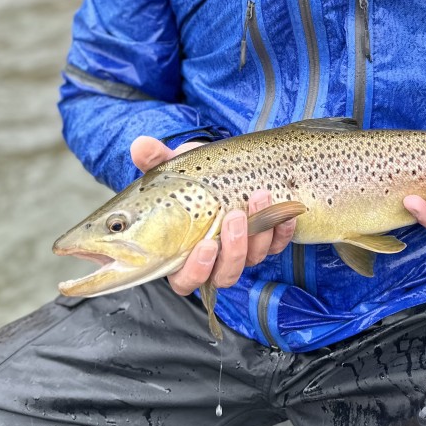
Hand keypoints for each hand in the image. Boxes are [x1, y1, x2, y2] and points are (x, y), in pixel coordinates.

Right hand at [129, 135, 296, 295]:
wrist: (222, 168)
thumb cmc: (192, 177)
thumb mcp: (174, 167)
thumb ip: (156, 160)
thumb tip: (140, 145)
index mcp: (184, 252)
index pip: (186, 280)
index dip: (196, 270)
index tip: (205, 244)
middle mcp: (215, 258)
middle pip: (225, 275)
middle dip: (234, 249)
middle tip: (234, 216)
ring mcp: (242, 251)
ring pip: (253, 259)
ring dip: (259, 232)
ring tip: (259, 196)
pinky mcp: (267, 240)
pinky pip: (278, 244)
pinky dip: (283, 229)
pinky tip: (284, 210)